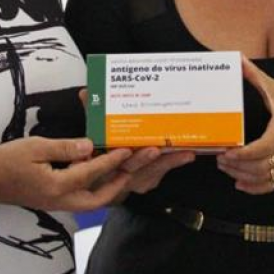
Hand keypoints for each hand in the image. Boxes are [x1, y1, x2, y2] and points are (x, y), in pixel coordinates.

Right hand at [0, 136, 133, 210]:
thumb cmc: (5, 161)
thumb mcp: (35, 147)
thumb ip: (64, 147)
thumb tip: (89, 146)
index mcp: (57, 186)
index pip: (91, 172)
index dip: (111, 161)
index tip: (126, 150)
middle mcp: (59, 200)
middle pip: (97, 200)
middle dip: (117, 186)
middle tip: (130, 170)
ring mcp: (54, 203)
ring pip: (88, 201)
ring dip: (106, 188)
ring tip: (118, 171)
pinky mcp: (50, 200)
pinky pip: (77, 197)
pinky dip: (90, 188)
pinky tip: (92, 171)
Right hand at [77, 89, 194, 196]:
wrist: (110, 176)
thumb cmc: (107, 150)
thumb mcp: (96, 131)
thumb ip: (91, 112)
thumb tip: (86, 92)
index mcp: (103, 160)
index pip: (106, 159)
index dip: (115, 155)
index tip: (124, 148)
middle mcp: (118, 173)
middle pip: (130, 167)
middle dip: (142, 159)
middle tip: (154, 150)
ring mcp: (134, 179)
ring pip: (150, 172)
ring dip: (166, 161)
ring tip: (182, 151)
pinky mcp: (148, 180)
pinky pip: (161, 173)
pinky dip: (175, 162)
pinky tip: (187, 154)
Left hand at [216, 56, 273, 194]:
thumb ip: (255, 75)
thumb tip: (238, 58)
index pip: (265, 147)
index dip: (245, 154)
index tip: (227, 152)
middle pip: (262, 166)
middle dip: (238, 166)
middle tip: (220, 159)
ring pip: (265, 178)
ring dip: (242, 177)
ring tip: (225, 168)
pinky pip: (272, 185)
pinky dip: (255, 189)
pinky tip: (239, 184)